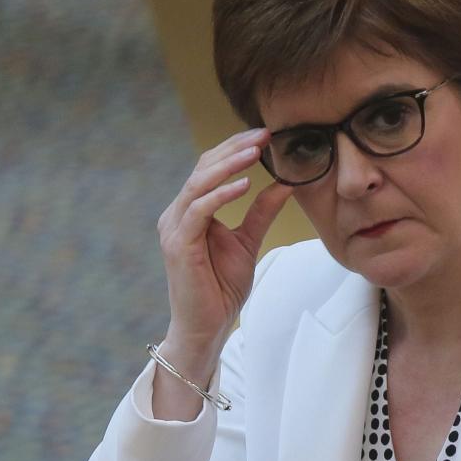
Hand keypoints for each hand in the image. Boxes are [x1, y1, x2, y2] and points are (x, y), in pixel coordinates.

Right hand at [155, 128, 291, 379]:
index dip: (236, 148)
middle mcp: (177, 213)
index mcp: (191, 210)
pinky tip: (244, 184)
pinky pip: (199, 210)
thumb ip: (262, 212)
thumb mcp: (248, 242)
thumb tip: (285, 184)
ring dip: (229, 164)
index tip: (266, 134)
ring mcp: (174, 228)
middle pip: (203, 167)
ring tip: (256, 151)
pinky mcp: (179, 245)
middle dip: (235, 148)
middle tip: (265, 134)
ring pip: (199, 183)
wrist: (206, 326)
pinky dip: (221, 195)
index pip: (210, 167)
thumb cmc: (221, 287)